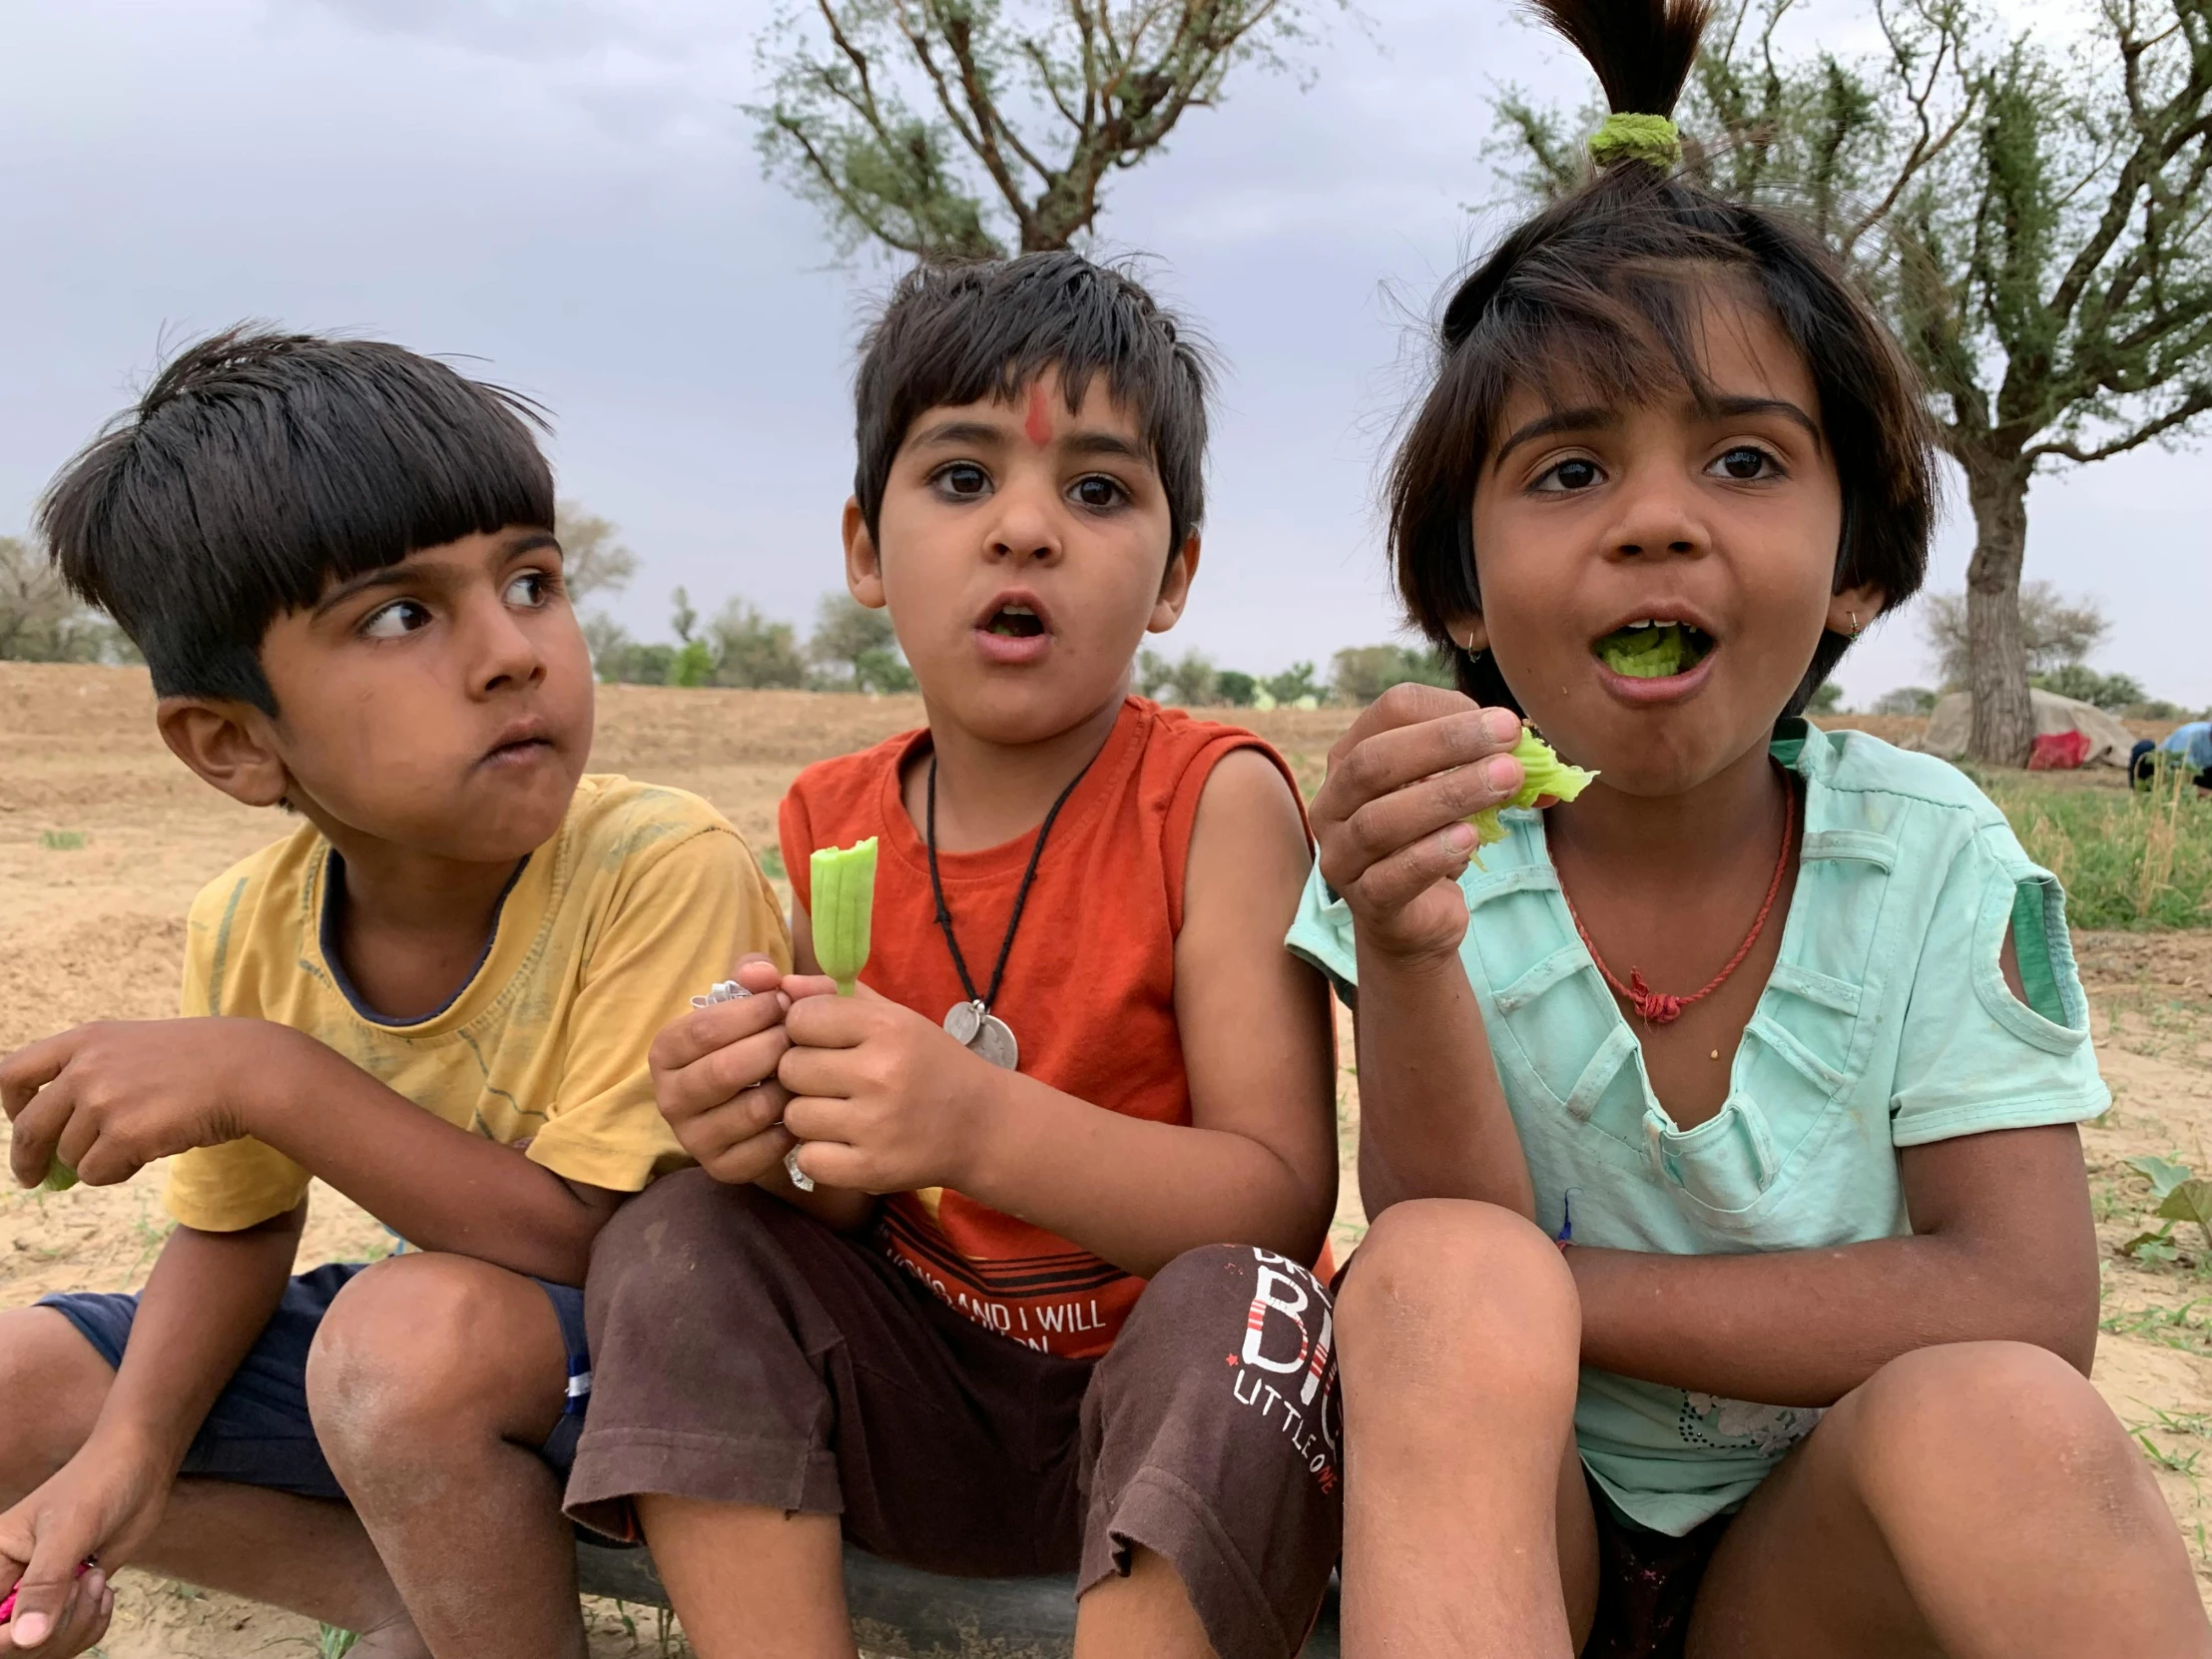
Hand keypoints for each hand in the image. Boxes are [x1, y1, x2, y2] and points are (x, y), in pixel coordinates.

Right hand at [0, 1440, 163, 1654]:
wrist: (139, 1467)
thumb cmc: (98, 1483)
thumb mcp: (69, 1530)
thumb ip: (45, 1584)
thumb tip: (26, 1638)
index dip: (6, 1639)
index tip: (36, 1630)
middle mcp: (8, 1584)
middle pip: (12, 1644)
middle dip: (52, 1629)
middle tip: (82, 1587)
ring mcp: (39, 1595)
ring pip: (43, 1647)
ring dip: (76, 1624)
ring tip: (95, 1581)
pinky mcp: (68, 1601)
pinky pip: (70, 1639)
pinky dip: (91, 1624)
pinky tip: (104, 1591)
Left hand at [1, 1018, 300, 1189]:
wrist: (251, 1070)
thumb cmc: (203, 1061)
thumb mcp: (137, 1047)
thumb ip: (92, 1077)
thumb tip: (52, 1147)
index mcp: (86, 1039)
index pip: (13, 1073)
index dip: (13, 1106)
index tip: (24, 1123)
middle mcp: (86, 1067)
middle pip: (30, 1127)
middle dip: (27, 1160)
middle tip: (34, 1179)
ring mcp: (104, 1101)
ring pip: (70, 1156)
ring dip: (95, 1161)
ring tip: (137, 1144)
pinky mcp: (125, 1135)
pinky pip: (96, 1173)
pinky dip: (115, 1173)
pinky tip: (145, 1155)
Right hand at [648, 956, 799, 1184]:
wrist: (761, 1099)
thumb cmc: (754, 1039)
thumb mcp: (750, 1002)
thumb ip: (755, 978)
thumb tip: (763, 973)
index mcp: (666, 1050)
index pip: (704, 1028)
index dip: (753, 1011)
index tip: (784, 1001)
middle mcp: (669, 1097)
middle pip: (725, 1070)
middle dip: (773, 1048)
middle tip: (801, 1036)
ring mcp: (693, 1138)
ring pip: (750, 1110)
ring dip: (788, 1087)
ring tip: (805, 1070)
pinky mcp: (721, 1168)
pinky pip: (766, 1148)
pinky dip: (792, 1125)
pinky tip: (801, 1105)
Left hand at [777, 986, 1001, 1194]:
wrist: (982, 1125)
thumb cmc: (929, 1063)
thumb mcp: (894, 1017)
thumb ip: (835, 995)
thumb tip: (781, 986)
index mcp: (887, 1028)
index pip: (800, 1019)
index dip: (804, 1029)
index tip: (824, 1040)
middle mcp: (881, 1074)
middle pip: (790, 1069)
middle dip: (803, 1074)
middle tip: (833, 1081)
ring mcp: (876, 1126)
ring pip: (794, 1116)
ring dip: (810, 1116)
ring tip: (840, 1113)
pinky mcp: (873, 1169)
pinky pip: (808, 1159)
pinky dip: (820, 1155)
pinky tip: (845, 1144)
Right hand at [1310, 685, 1529, 962]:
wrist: (1417, 919)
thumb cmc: (1434, 840)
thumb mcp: (1456, 793)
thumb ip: (1484, 764)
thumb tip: (1533, 749)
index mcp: (1352, 757)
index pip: (1389, 713)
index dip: (1447, 711)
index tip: (1504, 723)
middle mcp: (1333, 803)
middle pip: (1374, 761)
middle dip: (1446, 743)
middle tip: (1508, 738)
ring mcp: (1340, 855)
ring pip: (1380, 821)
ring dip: (1448, 795)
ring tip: (1505, 782)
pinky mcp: (1364, 902)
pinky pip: (1389, 878)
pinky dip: (1431, 855)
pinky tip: (1471, 838)